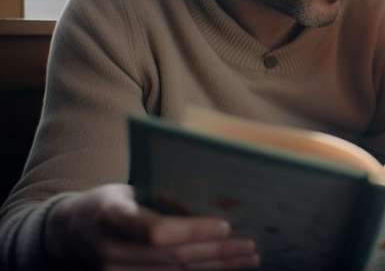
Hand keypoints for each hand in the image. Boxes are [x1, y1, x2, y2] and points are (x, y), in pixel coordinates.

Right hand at [45, 183, 259, 269]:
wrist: (67, 232)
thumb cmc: (109, 201)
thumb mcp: (127, 189)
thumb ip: (160, 194)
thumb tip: (213, 192)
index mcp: (111, 215)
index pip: (156, 230)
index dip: (193, 231)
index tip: (225, 225)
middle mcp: (110, 250)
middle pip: (172, 257)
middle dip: (216, 252)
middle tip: (249, 245)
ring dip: (216, 268)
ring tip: (248, 258)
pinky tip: (224, 269)